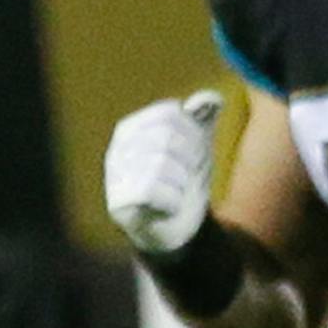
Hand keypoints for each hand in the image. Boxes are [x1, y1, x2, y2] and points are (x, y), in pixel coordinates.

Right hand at [104, 90, 224, 256]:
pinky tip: (168, 207)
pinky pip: (156, 192)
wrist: (172, 229)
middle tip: (189, 177)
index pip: (170, 113)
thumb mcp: (197, 148)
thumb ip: (202, 121)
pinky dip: (173, 202)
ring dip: (183, 182)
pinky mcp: (120, 203)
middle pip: (169, 137)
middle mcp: (117, 148)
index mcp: (131, 129)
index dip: (193, 132)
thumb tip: (212, 98)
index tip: (195, 152)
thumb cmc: (181, 183)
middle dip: (190, 159)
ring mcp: (115, 175)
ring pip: (164, 164)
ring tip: (178, 192)